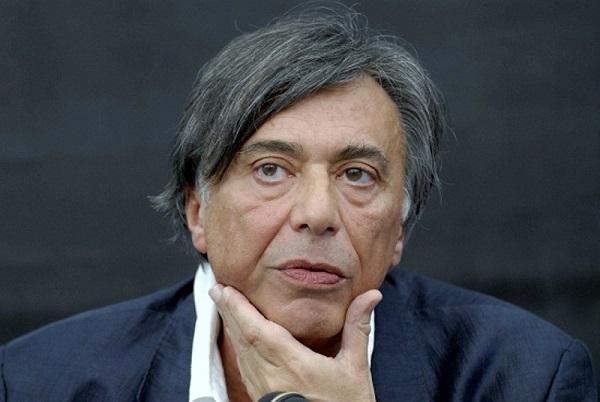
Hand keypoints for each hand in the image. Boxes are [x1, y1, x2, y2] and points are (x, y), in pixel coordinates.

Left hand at [209, 284, 381, 401]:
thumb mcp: (356, 368)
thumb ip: (357, 328)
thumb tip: (371, 297)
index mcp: (295, 365)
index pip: (259, 331)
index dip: (240, 309)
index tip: (228, 290)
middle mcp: (274, 377)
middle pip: (243, 338)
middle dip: (229, 311)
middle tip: (218, 289)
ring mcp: (265, 389)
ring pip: (241, 352)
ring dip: (230, 327)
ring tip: (223, 304)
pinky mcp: (263, 398)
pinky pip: (245, 367)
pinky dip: (238, 347)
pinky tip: (237, 337)